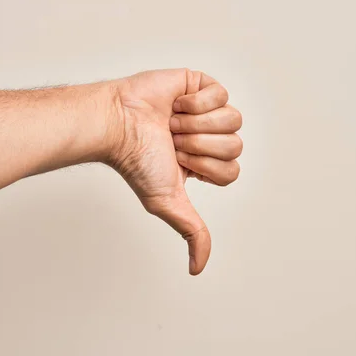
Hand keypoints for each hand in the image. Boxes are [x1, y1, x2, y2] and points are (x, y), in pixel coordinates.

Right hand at [107, 69, 242, 274]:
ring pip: (233, 119)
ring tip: (172, 123)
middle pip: (235, 146)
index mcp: (204, 165)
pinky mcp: (201, 85)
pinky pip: (221, 94)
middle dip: (200, 146)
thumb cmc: (137, 161)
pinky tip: (175, 104)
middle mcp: (208, 139)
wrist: (119, 122)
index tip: (177, 162)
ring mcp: (206, 111)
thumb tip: (197, 270)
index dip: (205, 168)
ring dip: (198, 124)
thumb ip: (191, 233)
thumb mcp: (167, 202)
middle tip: (173, 141)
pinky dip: (196, 102)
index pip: (232, 171)